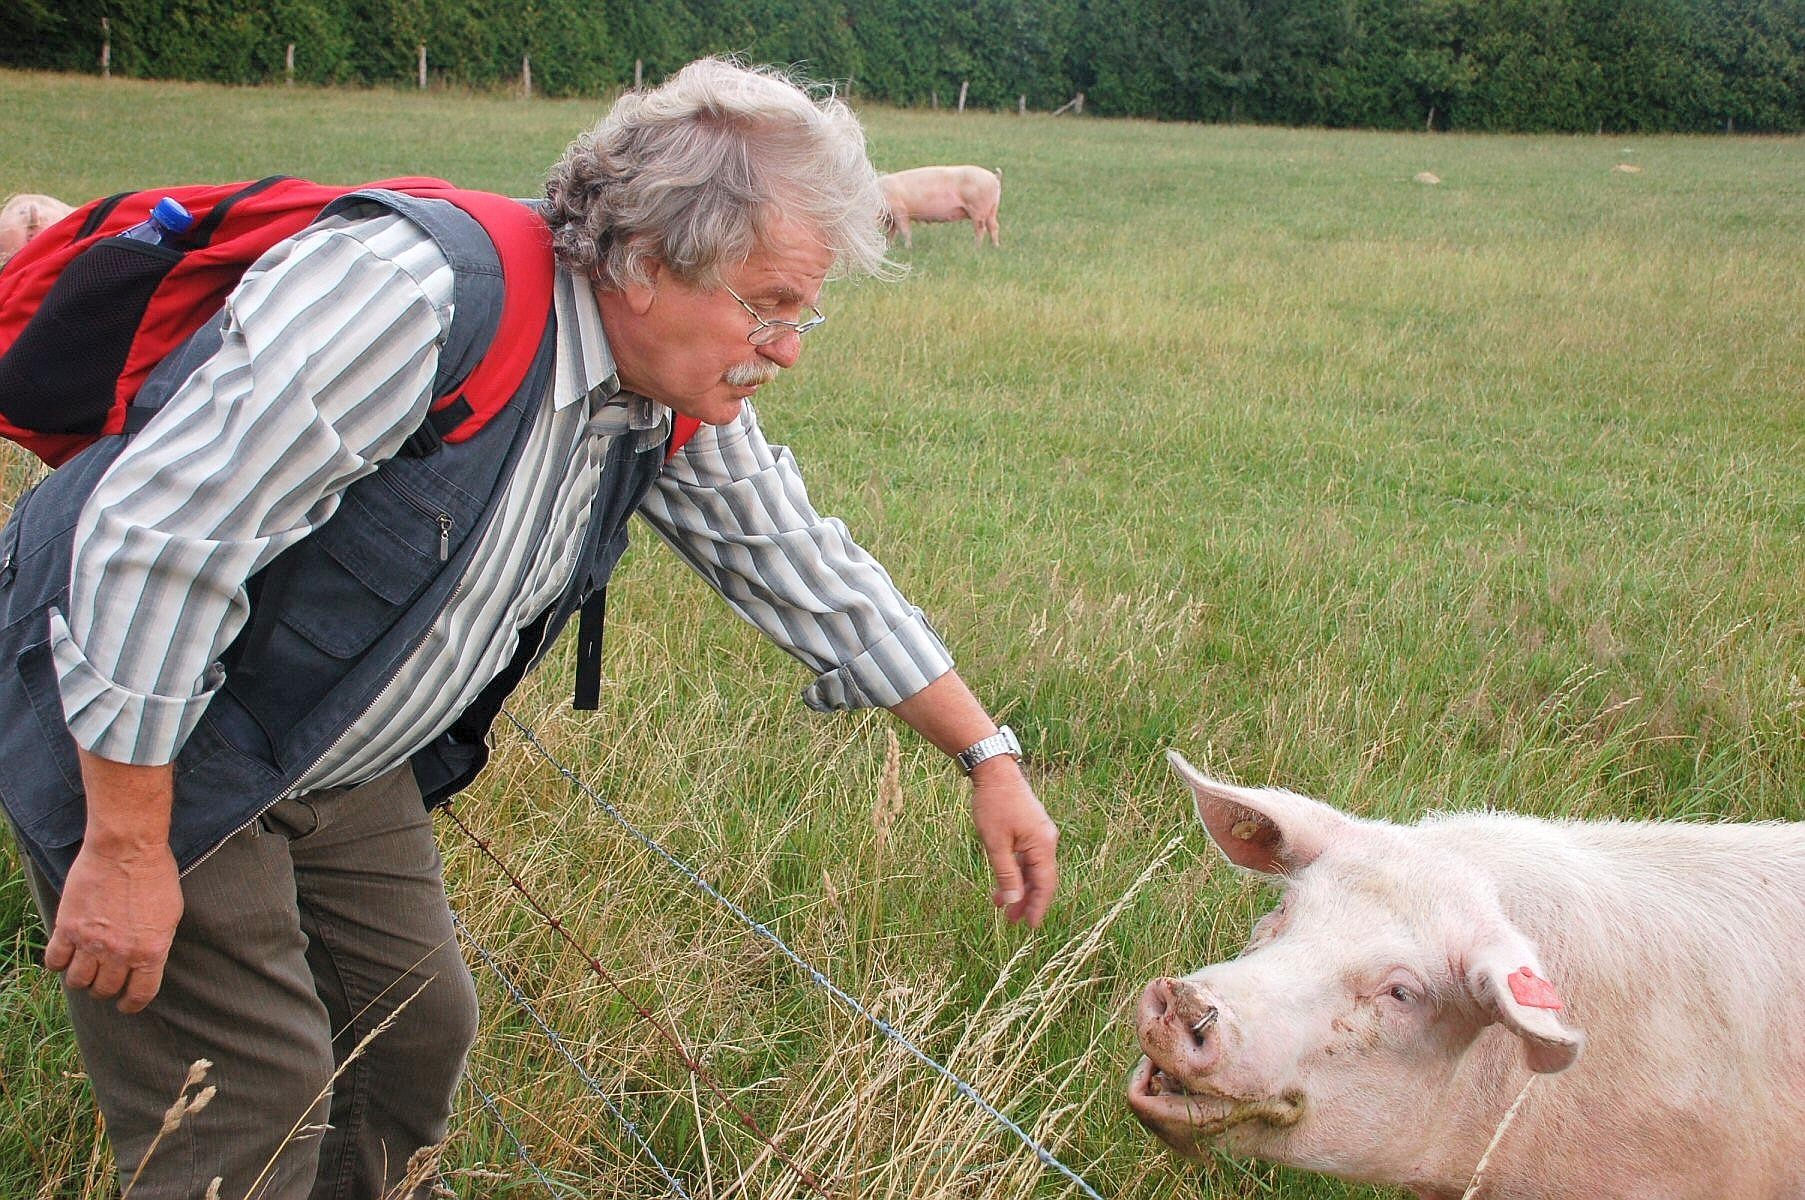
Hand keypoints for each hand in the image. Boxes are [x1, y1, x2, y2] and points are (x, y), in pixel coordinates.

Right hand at [45, 839, 183, 1012]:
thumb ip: (157, 942)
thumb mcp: (171, 914)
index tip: (125, 1004)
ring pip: (77, 981)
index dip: (131, 1004)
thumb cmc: (155, 875)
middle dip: (106, 989)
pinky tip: (65, 956)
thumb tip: (147, 959)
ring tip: (86, 969)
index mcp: (150, 952)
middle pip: (105, 989)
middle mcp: (120, 954)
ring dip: (82, 979)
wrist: (127, 848)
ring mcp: (91, 943)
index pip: (140, 994)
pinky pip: (54, 961)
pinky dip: (58, 963)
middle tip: (105, 981)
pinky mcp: (67, 928)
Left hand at [969, 758, 1058, 926]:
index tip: (1030, 926)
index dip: (1038, 906)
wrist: (994, 771)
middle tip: (1011, 921)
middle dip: (1026, 901)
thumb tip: (1014, 901)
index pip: (1045, 884)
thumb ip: (1006, 874)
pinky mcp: (1031, 829)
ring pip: (1033, 869)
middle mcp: (1047, 841)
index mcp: (1043, 845)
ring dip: (1019, 888)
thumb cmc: (994, 805)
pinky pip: (1028, 857)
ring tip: (1002, 906)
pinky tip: (1003, 882)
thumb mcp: (995, 844)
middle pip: (1041, 879)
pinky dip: (1017, 871)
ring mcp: (1040, 834)